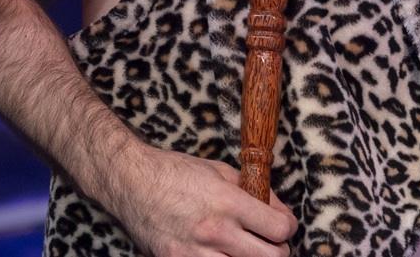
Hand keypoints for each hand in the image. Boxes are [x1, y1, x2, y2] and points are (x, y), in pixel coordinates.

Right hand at [103, 145, 295, 256]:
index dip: (288, 227)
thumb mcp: (219, 170)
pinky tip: (222, 254)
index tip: (283, 225)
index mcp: (227, 201)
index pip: (280, 228)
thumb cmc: (174, 172)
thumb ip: (253, 192)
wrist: (131, 183)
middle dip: (277, 249)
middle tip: (269, 241)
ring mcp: (196, 253)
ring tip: (244, 249)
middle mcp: (214, 230)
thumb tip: (280, 213)